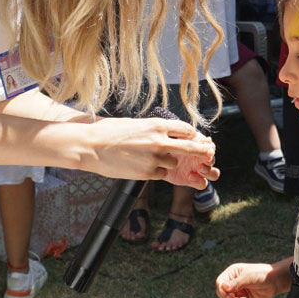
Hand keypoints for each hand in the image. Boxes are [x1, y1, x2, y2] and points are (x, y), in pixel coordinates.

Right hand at [83, 117, 218, 188]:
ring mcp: (155, 158)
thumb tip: (166, 132)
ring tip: (151, 158)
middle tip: (206, 153)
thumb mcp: (136, 123)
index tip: (193, 138)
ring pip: (174, 163)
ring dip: (169, 162)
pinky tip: (144, 166)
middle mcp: (160, 141)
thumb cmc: (110, 132)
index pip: (186, 129)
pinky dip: (158, 171)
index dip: (192, 135)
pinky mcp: (147, 173)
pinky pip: (162, 174)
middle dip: (199, 150)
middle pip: (190, 147)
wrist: (91, 146)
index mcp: (158, 125)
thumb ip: (154, 129)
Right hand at [216, 262, 282, 297]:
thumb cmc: (261, 274)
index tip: (228, 294)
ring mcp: (238, 290)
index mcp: (232, 272)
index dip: (221, 289)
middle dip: (226, 297)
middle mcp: (233, 281)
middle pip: (221, 291)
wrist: (275, 281)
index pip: (220, 282)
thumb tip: (223, 287)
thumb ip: (236, 283)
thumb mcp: (248, 277)